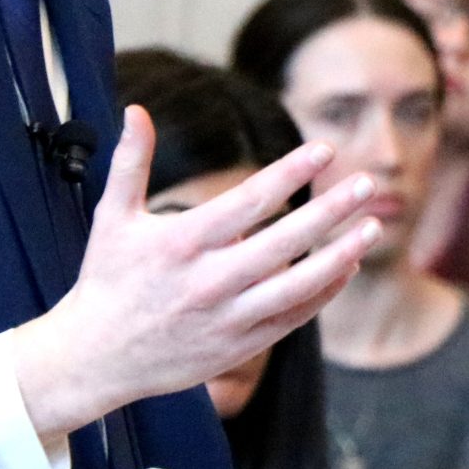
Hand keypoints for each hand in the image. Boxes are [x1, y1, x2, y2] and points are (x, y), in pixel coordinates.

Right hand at [5, 106, 379, 441]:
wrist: (96, 358)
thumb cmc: (107, 279)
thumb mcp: (111, 217)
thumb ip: (130, 162)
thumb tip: (135, 110)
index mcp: (181, 244)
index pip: (248, 202)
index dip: (289, 173)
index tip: (323, 149)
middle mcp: (207, 282)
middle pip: (283, 243)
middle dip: (330, 211)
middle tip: (368, 183)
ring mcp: (226, 319)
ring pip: (297, 288)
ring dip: (340, 256)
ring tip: (373, 225)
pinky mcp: (237, 347)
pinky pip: (292, 319)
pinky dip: (323, 294)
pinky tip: (346, 267)